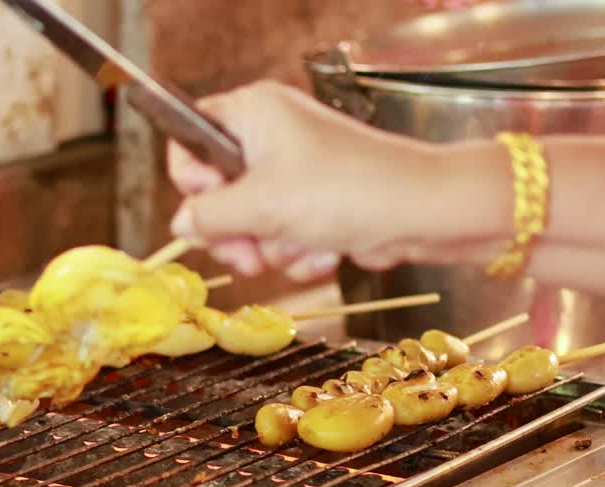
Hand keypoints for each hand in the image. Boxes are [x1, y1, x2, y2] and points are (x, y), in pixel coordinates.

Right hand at [167, 80, 458, 274]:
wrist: (423, 213)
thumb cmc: (346, 192)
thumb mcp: (262, 205)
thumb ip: (209, 216)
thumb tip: (182, 225)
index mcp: (254, 112)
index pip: (190, 137)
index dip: (194, 180)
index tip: (211, 208)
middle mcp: (271, 134)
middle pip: (217, 189)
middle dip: (234, 231)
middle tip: (248, 256)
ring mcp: (295, 170)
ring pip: (250, 219)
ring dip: (270, 247)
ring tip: (300, 248)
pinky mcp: (316, 202)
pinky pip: (283, 233)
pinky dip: (299, 251)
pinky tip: (324, 252)